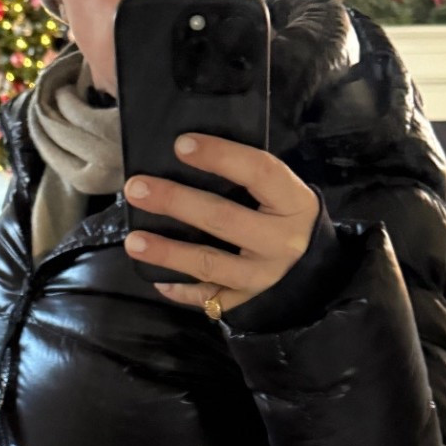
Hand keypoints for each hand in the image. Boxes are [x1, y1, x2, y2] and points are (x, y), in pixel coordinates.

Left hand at [122, 133, 319, 313]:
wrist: (311, 266)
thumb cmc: (285, 215)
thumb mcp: (282, 191)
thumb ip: (247, 175)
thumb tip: (186, 151)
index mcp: (293, 203)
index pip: (258, 172)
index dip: (220, 156)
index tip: (181, 145)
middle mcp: (279, 242)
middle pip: (223, 219)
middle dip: (176, 202)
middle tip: (136, 188)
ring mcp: (262, 276)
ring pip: (210, 264)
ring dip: (168, 253)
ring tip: (134, 242)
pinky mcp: (247, 300)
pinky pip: (209, 298)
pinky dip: (182, 290)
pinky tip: (157, 279)